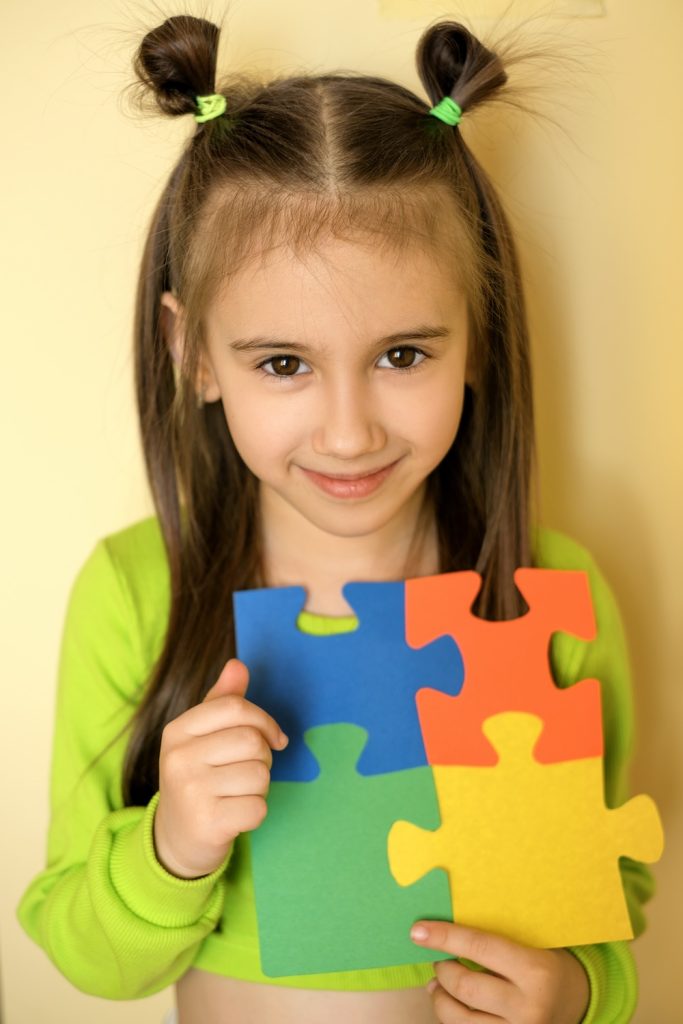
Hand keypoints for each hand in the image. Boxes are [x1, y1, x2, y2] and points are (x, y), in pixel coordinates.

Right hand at [153, 658, 287, 879]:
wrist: (175, 839)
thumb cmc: (198, 777)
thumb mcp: (202, 736)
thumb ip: (222, 701)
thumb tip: (237, 665)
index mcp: (177, 730)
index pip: (236, 707)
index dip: (265, 721)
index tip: (274, 738)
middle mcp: (178, 758)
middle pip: (253, 741)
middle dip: (263, 757)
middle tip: (248, 772)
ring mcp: (190, 792)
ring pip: (260, 774)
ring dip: (260, 787)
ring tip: (237, 793)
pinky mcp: (207, 824)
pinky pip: (258, 807)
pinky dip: (256, 812)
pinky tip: (235, 815)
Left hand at [411, 920, 589, 1023]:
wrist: (578, 1001)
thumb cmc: (547, 963)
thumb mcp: (531, 945)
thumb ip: (495, 939)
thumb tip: (445, 930)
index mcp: (535, 970)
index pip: (480, 948)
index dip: (445, 938)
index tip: (418, 931)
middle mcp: (528, 1006)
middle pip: (465, 986)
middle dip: (442, 970)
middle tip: (439, 961)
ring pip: (460, 1018)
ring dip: (440, 998)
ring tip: (437, 984)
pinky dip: (452, 1017)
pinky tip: (450, 1004)